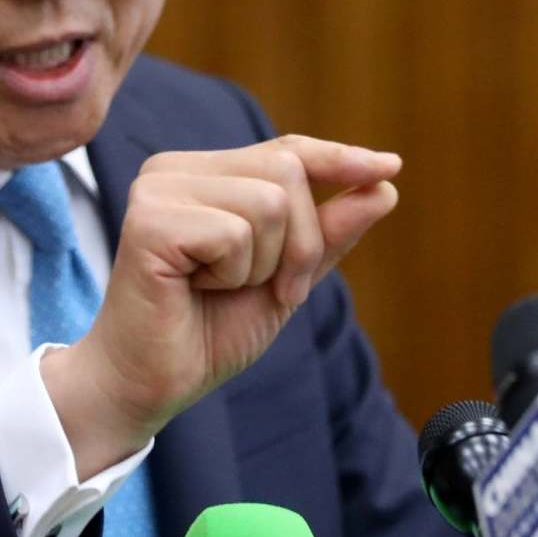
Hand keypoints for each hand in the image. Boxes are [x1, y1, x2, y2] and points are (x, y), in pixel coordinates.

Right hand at [39, 136, 400, 475]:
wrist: (150, 386)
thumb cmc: (208, 331)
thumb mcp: (286, 279)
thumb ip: (329, 233)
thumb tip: (384, 186)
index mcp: (203, 173)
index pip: (287, 150)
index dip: (340, 159)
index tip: (389, 167)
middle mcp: (176, 168)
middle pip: (287, 171)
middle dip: (300, 242)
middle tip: (269, 288)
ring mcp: (157, 189)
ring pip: (268, 202)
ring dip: (264, 264)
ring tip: (221, 288)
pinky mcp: (147, 220)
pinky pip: (235, 234)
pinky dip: (233, 274)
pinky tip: (194, 290)